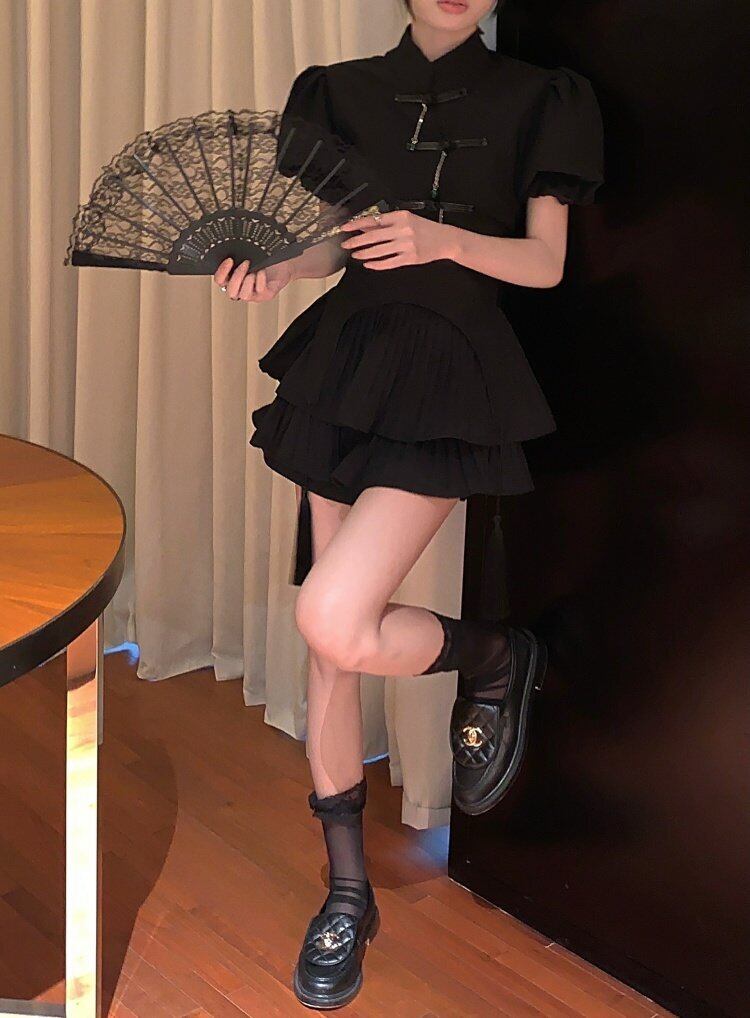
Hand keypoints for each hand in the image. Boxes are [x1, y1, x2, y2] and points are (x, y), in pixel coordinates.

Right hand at [213, 257, 295, 300]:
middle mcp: (241, 289)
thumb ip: (237, 256)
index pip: (220, 281)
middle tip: (245, 264)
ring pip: (244, 295)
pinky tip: (262, 271)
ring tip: (254, 269)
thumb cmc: (265, 259)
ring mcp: (254, 294)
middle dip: (236, 277)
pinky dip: (260, 279)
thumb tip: (232, 249)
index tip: (229, 260)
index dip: (222, 272)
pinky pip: (260, 291)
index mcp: (233, 279)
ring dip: (248, 281)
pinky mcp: (266, 295)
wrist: (284, 263)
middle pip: (230, 291)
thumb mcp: (249, 255)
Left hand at [338, 209, 457, 269]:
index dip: (357, 224)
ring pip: (379, 251)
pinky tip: (368, 264)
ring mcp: (406, 245)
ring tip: (355, 255)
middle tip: (346, 244)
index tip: (346, 228)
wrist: (445, 240)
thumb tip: (365, 226)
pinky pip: (388, 262)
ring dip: (364, 254)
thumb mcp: (407, 220)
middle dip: (356, 241)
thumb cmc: (425, 229)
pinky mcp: (410, 258)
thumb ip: (387, 223)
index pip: (374, 220)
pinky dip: (376, 264)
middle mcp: (403, 230)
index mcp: (401, 217)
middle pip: (373, 237)